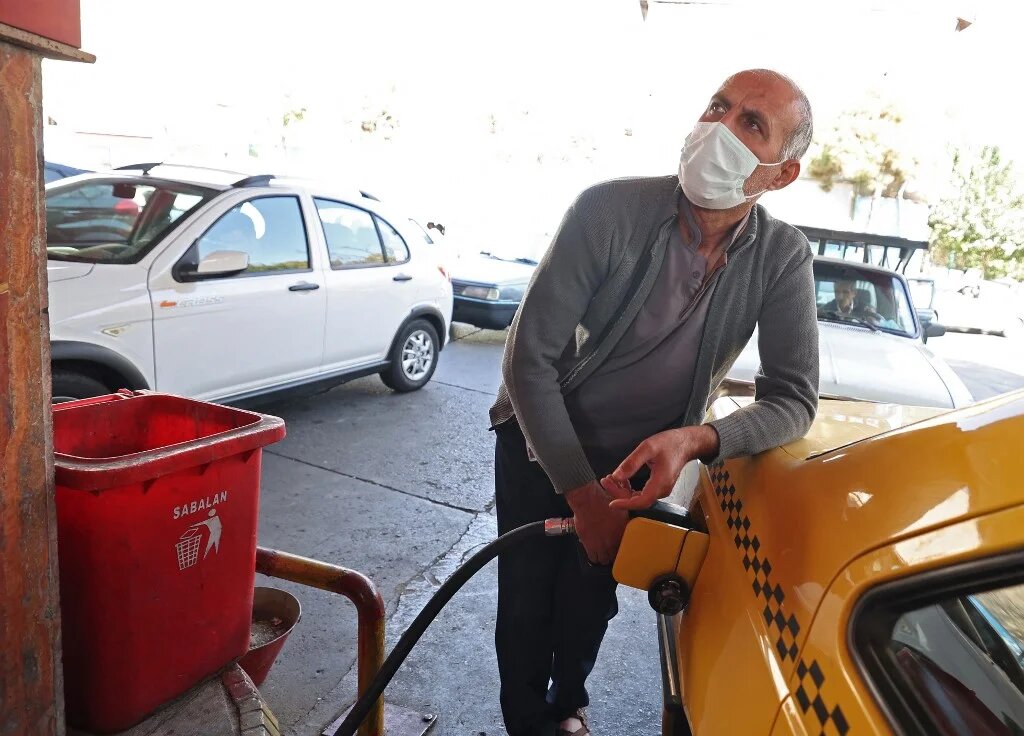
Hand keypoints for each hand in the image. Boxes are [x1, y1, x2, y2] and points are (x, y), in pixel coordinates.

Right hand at [565, 481, 627, 564]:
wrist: (589, 502)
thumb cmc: (604, 501)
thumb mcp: (622, 509)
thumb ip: (626, 520)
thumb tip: (629, 524)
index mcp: (622, 533)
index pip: (625, 548)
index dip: (622, 548)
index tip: (618, 547)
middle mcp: (613, 541)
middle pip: (615, 557)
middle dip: (613, 555)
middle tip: (610, 551)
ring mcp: (602, 545)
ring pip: (604, 560)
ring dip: (604, 558)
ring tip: (602, 554)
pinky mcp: (590, 546)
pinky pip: (593, 558)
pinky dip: (593, 557)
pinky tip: (593, 553)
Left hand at [600, 425, 719, 510]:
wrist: (686, 443)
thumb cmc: (670, 443)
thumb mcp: (648, 448)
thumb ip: (632, 463)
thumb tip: (617, 476)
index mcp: (660, 483)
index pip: (641, 502)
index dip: (625, 504)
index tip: (611, 503)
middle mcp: (661, 490)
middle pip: (637, 500)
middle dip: (619, 493)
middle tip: (605, 480)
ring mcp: (661, 489)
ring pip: (639, 497)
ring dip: (623, 491)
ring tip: (610, 479)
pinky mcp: (659, 486)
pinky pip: (642, 493)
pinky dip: (630, 488)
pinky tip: (621, 479)